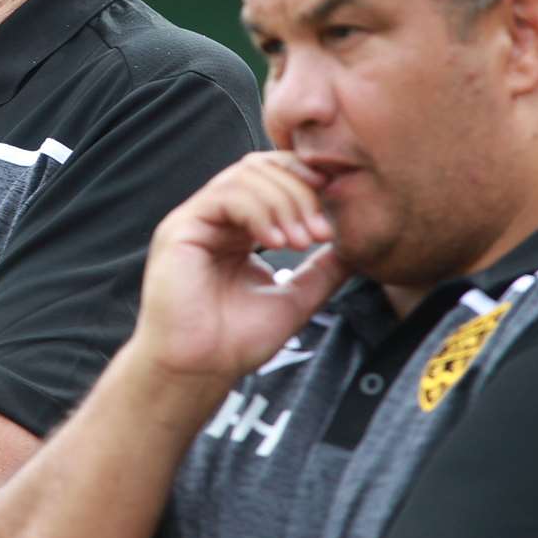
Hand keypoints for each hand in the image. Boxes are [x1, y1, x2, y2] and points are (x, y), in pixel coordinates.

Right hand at [133, 151, 351, 385]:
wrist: (200, 370)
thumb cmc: (236, 340)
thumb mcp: (295, 296)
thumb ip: (323, 268)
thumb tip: (356, 245)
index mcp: (237, 227)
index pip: (272, 178)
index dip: (306, 184)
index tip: (334, 216)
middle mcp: (215, 217)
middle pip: (262, 168)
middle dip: (299, 191)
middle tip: (321, 231)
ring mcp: (196, 219)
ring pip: (245, 176)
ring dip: (283, 202)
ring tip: (300, 241)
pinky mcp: (180, 227)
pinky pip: (225, 196)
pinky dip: (258, 211)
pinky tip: (276, 242)